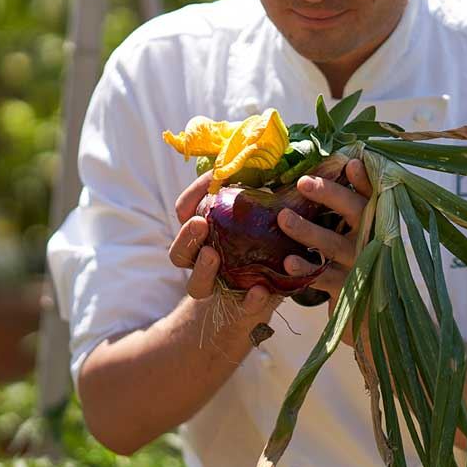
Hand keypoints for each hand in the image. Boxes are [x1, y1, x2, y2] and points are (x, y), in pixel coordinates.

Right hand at [169, 172, 306, 346]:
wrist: (271, 295)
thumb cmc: (265, 243)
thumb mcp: (265, 217)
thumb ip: (267, 194)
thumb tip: (287, 158)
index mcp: (205, 235)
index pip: (185, 212)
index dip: (193, 196)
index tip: (211, 180)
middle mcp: (205, 262)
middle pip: (180, 252)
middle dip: (187, 236)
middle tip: (200, 223)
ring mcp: (221, 288)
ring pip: (196, 285)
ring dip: (202, 269)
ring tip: (212, 255)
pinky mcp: (246, 307)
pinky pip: (244, 307)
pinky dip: (251, 300)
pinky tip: (260, 291)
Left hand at [276, 157, 373, 347]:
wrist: (373, 320)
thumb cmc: (358, 269)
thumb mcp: (359, 239)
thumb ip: (346, 215)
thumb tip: (317, 181)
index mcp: (375, 223)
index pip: (372, 195)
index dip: (363, 179)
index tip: (351, 162)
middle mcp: (372, 240)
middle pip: (355, 212)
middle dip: (330, 195)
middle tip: (303, 182)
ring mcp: (361, 265)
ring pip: (333, 244)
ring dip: (307, 230)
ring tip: (283, 218)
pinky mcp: (348, 290)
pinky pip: (323, 277)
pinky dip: (305, 270)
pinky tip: (287, 263)